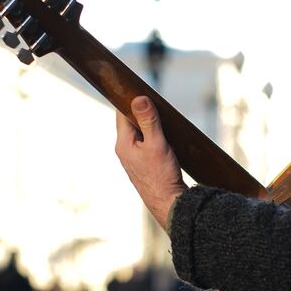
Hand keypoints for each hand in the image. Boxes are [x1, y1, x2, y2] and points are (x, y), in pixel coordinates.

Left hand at [115, 96, 186, 230]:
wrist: (168, 202)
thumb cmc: (162, 175)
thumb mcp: (157, 143)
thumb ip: (148, 121)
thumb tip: (139, 99)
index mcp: (123, 143)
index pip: (121, 113)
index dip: (129, 99)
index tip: (138, 88)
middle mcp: (124, 150)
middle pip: (129, 122)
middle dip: (141, 111)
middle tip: (155, 102)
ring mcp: (132, 159)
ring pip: (138, 133)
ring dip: (148, 125)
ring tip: (162, 119)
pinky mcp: (142, 165)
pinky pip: (144, 144)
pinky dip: (152, 137)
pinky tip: (164, 138)